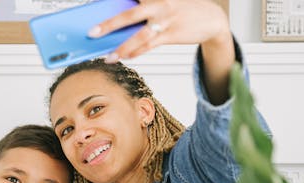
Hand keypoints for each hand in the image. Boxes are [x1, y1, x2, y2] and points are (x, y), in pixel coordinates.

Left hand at [88, 0, 230, 61]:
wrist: (211, 18)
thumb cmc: (181, 10)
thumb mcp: (162, 3)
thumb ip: (143, 9)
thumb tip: (119, 24)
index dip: (113, 6)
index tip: (94, 7)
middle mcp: (159, 4)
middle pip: (130, 15)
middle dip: (109, 24)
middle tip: (92, 32)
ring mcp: (166, 20)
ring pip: (139, 36)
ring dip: (122, 48)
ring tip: (109, 57)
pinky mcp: (172, 34)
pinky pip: (150, 45)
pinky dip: (137, 52)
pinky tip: (126, 56)